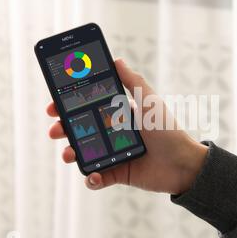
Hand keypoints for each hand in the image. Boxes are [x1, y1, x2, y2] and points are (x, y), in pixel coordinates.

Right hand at [46, 59, 207, 194]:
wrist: (183, 163)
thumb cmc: (168, 129)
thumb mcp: (150, 101)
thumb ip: (133, 82)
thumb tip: (116, 59)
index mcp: (118, 115)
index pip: (87, 108)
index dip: (68, 107)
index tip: (53, 105)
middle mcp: (113, 133)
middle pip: (80, 130)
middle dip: (63, 129)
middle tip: (55, 130)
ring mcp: (114, 154)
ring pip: (84, 154)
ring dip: (71, 153)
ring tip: (69, 154)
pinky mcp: (118, 173)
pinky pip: (98, 177)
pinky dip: (92, 178)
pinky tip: (93, 174)